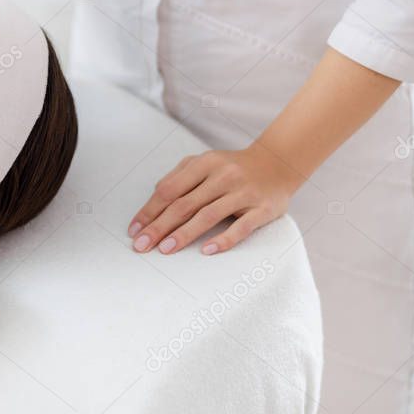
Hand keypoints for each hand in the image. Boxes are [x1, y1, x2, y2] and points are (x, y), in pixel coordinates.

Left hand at [127, 145, 304, 255]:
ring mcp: (244, 192)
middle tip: (142, 245)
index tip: (134, 229)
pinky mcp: (263, 209)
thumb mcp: (205, 162)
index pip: (169, 189)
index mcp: (204, 163)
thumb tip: (155, 196)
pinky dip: (224, 239)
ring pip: (209, 215)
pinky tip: (206, 251)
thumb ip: (179, 176)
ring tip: (165, 249)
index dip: (150, 210)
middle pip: (184, 204)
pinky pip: (242, 227)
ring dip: (184, 234)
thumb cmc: (233, 167)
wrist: (279, 163)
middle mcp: (223, 176)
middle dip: (159, 226)